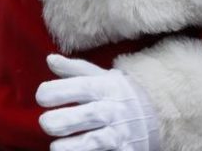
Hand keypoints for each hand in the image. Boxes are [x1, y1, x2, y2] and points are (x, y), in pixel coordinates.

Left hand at [37, 55, 157, 150]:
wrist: (160, 117)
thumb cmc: (121, 94)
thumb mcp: (102, 76)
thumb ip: (74, 69)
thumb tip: (50, 59)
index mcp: (105, 88)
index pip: (78, 86)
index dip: (54, 92)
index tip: (42, 97)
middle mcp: (112, 110)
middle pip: (84, 116)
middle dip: (58, 121)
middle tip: (46, 123)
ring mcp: (119, 134)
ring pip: (93, 142)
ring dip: (70, 147)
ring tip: (56, 147)